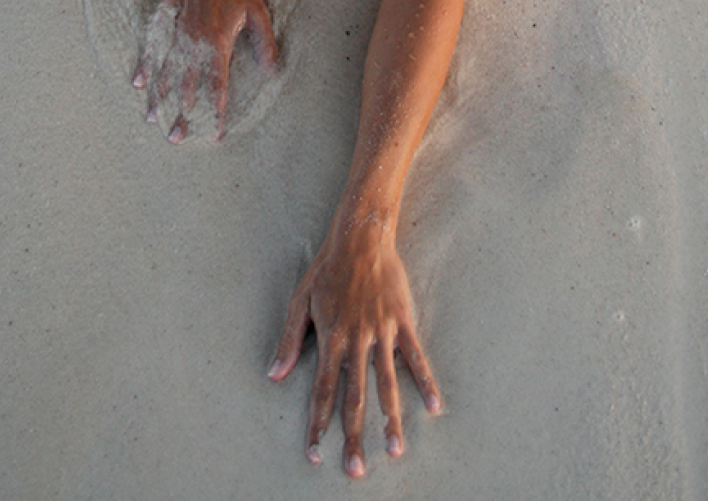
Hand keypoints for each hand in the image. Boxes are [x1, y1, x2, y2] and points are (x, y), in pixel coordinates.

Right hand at [133, 0, 277, 140]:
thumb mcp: (258, 12)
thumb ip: (264, 43)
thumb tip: (271, 72)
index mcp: (218, 41)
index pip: (217, 85)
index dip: (216, 111)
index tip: (214, 132)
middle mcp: (195, 40)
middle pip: (186, 86)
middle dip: (182, 114)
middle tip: (175, 138)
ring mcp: (177, 30)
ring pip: (167, 70)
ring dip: (160, 97)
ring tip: (152, 120)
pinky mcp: (166, 19)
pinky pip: (153, 47)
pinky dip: (146, 65)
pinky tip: (138, 83)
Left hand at [268, 215, 441, 476]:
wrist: (360, 236)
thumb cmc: (327, 269)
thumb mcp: (300, 301)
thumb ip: (289, 340)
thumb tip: (274, 376)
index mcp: (329, 338)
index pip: (321, 391)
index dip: (318, 424)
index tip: (316, 453)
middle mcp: (355, 340)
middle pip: (354, 397)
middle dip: (354, 436)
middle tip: (355, 470)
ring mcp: (381, 332)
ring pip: (387, 383)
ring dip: (391, 420)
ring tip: (395, 451)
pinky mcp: (402, 321)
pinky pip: (415, 357)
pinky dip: (425, 382)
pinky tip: (434, 407)